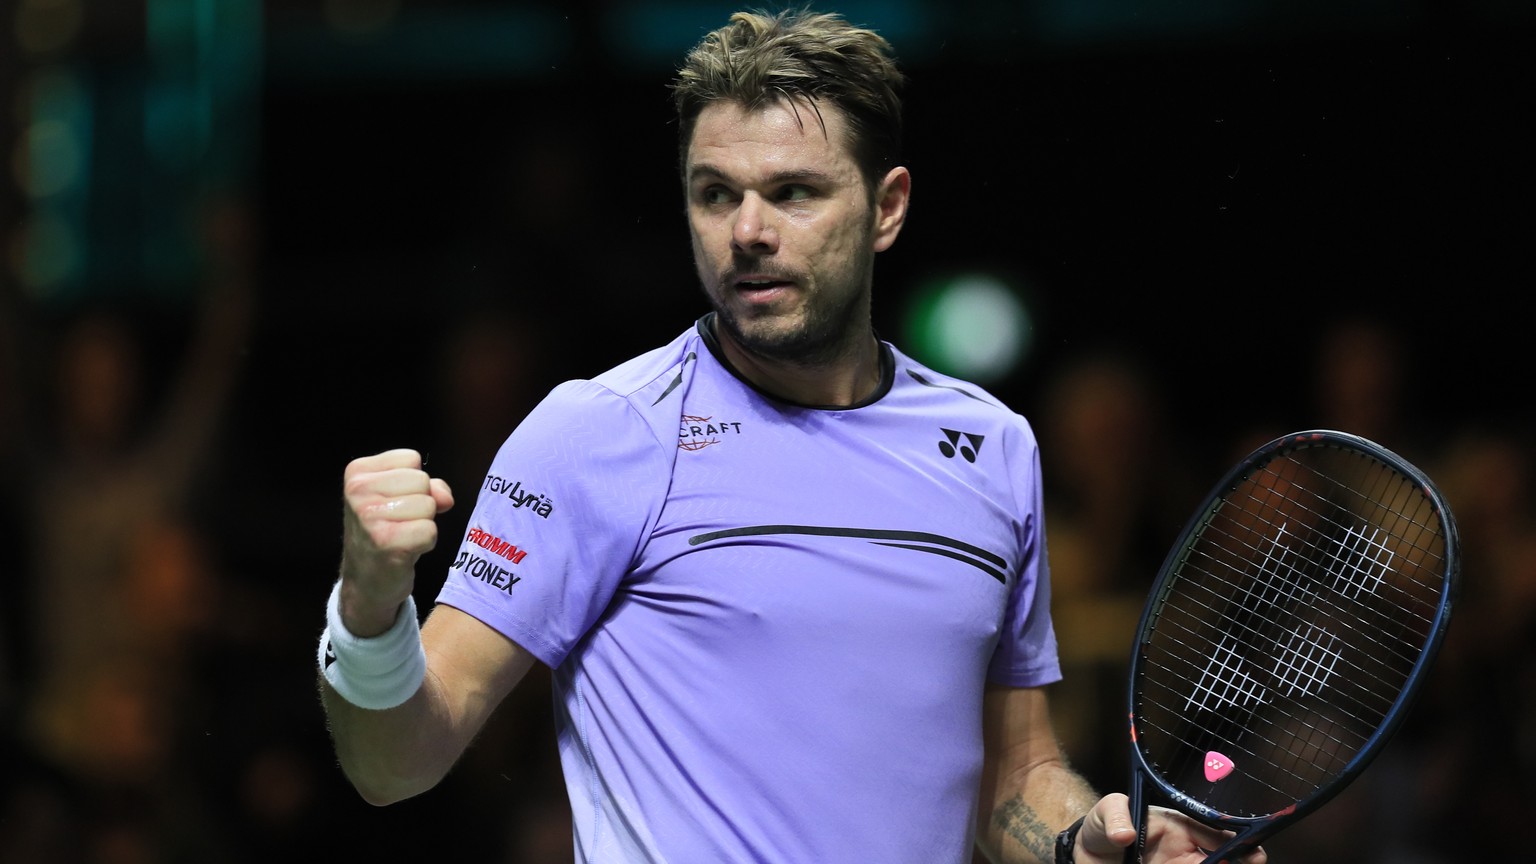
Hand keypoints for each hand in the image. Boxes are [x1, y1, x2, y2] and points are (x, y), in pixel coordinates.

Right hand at [338, 448, 453, 635]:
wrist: (365, 581)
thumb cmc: (385, 532)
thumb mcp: (399, 497)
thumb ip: (428, 485)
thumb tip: (444, 498)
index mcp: (357, 472)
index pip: (412, 458)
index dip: (413, 483)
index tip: (394, 503)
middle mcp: (358, 491)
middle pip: (422, 480)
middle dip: (420, 502)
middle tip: (399, 523)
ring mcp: (370, 517)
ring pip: (429, 504)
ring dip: (423, 523)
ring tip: (401, 536)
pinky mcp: (386, 542)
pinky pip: (430, 530)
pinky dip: (425, 542)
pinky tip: (405, 550)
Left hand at [1074, 794, 1266, 863]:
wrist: (1085, 855)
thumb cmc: (1102, 826)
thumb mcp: (1106, 811)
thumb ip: (1116, 816)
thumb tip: (1124, 834)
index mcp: (1182, 828)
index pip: (1220, 835)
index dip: (1241, 845)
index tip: (1254, 855)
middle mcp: (1187, 855)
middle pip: (1225, 862)